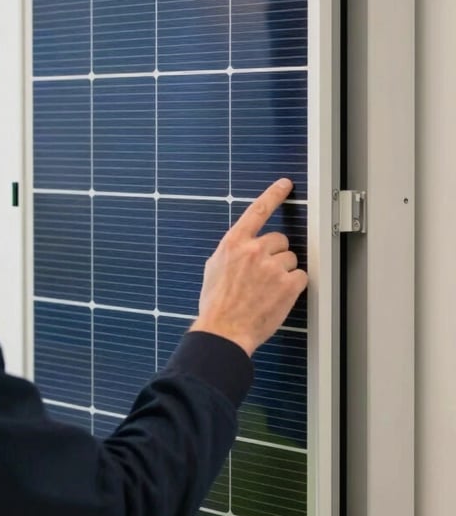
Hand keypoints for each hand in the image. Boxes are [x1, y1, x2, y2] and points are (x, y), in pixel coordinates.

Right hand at [189, 178, 307, 356]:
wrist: (224, 330)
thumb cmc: (216, 305)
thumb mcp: (214, 269)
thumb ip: (231, 252)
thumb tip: (242, 246)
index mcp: (234, 244)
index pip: (257, 211)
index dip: (273, 195)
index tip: (284, 184)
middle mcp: (254, 250)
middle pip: (280, 240)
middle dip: (276, 255)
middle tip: (264, 275)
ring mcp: (272, 267)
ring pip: (292, 259)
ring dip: (284, 272)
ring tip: (267, 290)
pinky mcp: (288, 284)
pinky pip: (302, 276)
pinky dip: (294, 286)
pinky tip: (278, 296)